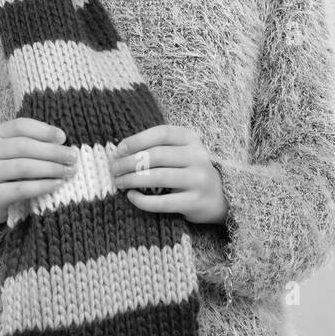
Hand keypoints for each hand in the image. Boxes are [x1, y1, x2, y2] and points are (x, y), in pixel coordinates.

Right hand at [0, 118, 79, 225]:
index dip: (44, 130)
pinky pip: (20, 189)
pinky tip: (57, 184)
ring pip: (22, 167)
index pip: (21, 126)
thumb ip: (38, 143)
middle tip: (72, 157)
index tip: (63, 138)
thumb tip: (63, 141)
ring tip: (68, 171)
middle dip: (52, 151)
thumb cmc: (13, 170)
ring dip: (50, 168)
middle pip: (23, 146)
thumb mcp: (21, 152)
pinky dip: (42, 186)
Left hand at [110, 125, 229, 224]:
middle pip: (156, 155)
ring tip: (119, 182)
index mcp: (192, 139)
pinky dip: (141, 200)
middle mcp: (198, 157)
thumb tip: (119, 151)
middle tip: (114, 169)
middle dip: (129, 162)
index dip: (136, 140)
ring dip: (131, 180)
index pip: (161, 133)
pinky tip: (131, 196)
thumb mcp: (180, 152)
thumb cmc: (189, 171)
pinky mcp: (195, 202)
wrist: (220, 198)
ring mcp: (198, 180)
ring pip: (157, 177)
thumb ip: (157, 147)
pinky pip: (162, 202)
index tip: (118, 150)